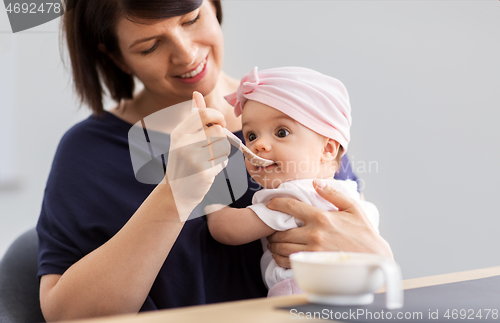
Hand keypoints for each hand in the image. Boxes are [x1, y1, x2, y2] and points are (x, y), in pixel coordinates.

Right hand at [166, 92, 230, 220]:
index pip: (205, 114)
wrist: (175, 192)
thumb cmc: (183, 161)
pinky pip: (223, 162)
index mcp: (179, 132)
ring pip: (223, 146)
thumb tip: (197, 94)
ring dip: (221, 153)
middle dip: (221, 139)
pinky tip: (207, 171)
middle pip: (218, 131)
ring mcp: (193, 159)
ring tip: (209, 159)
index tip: (218, 125)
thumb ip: (194, 117)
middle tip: (213, 147)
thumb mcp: (183, 137)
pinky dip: (219, 166)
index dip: (217, 117)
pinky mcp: (203, 173)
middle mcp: (184, 144)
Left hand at [266, 179, 392, 267]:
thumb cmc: (365, 234)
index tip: (269, 204)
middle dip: (272, 230)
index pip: (291, 207)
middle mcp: (314, 234)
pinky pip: (289, 262)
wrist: (374, 260)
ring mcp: (313, 251)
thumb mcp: (353, 208)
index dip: (276, 203)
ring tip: (274, 243)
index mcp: (321, 217)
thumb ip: (333, 193)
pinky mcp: (314, 265)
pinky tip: (281, 256)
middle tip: (271, 229)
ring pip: (282, 248)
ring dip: (274, 245)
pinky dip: (281, 259)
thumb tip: (316, 182)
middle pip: (282, 231)